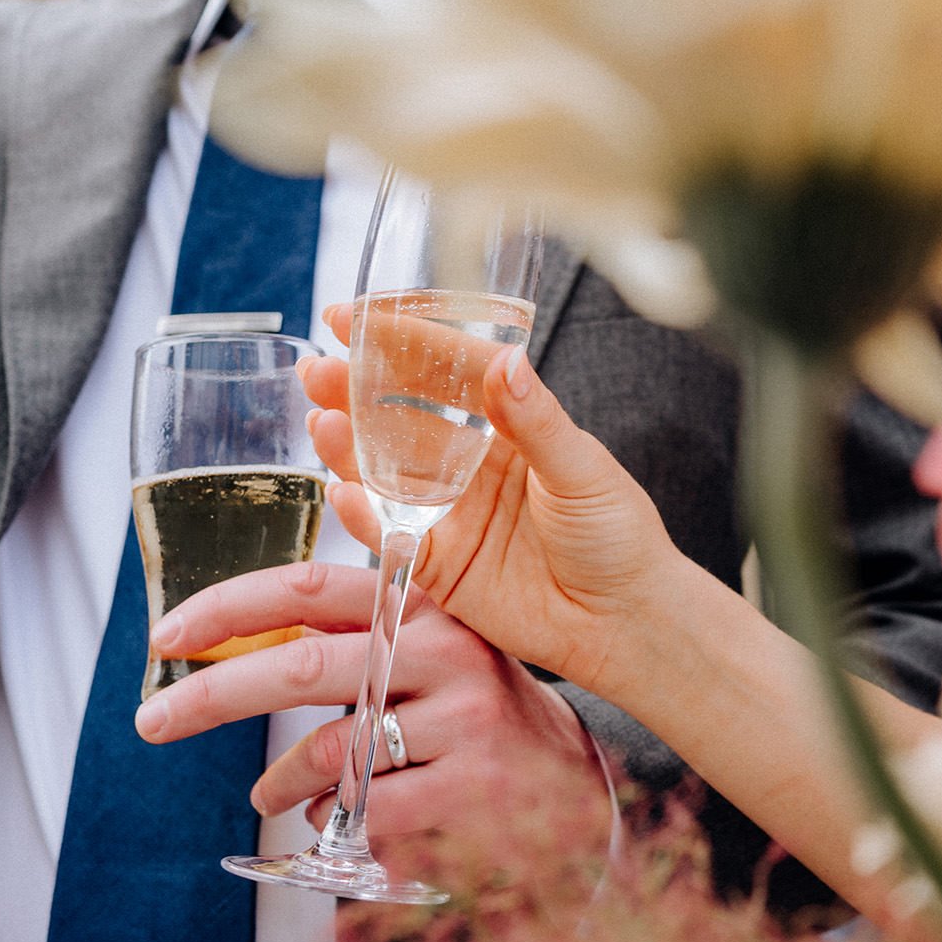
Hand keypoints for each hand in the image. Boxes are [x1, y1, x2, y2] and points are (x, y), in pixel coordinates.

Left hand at [139, 569, 609, 849]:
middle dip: (213, 698)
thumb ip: (363, 619)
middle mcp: (446, 650)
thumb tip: (258, 602)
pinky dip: (331, 819)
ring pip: (330, 748)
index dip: (230, 606)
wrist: (578, 779)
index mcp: (424, 603)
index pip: (310, 587)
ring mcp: (462, 719)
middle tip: (153, 723)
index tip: (167, 636)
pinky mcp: (471, 787)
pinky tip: (329, 820)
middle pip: (302, 667)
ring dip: (279, 779)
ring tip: (267, 795)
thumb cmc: (479, 710)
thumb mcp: (433, 645)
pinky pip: (367, 809)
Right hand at [293, 306, 712, 703]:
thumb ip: (536, 420)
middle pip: (403, 419)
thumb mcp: (583, 470)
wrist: (624, 624)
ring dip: (350, 447)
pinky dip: (363, 515)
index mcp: (511, 428)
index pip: (448, 372)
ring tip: (322, 421)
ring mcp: (452, 513)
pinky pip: (391, 536)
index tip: (354, 317)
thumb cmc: (618, 539)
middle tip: (317, 370)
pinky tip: (342, 491)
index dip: (402, 343)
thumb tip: (507, 361)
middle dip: (356, 392)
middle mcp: (473, 465)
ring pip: (386, 473)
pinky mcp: (439, 564)